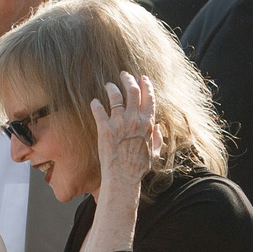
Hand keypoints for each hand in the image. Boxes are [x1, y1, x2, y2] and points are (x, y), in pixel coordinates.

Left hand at [90, 72, 163, 195]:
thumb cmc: (139, 167)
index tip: (143, 78)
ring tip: (108, 85)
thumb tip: (158, 128)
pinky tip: (94, 101)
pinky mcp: (104, 128)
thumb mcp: (155, 153)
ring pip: (115, 96)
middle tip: (124, 75)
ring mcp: (119, 123)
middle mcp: (134, 120)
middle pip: (133, 91)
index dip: (146, 85)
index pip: (149, 98)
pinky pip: (98, 110)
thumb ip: (158, 139)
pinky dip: (95, 104)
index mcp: (148, 124)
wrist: (123, 177)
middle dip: (128, 79)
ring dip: (111, 88)